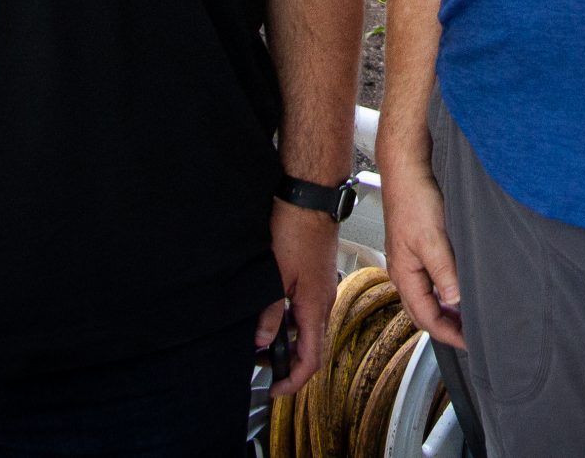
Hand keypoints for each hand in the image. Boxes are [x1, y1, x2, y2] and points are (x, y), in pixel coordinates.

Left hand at [260, 201, 339, 397]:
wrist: (310, 195)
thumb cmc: (297, 227)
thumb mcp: (275, 275)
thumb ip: (269, 313)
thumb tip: (263, 341)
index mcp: (316, 305)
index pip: (311, 358)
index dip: (293, 380)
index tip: (275, 389)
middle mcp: (324, 300)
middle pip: (311, 346)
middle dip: (287, 362)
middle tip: (261, 367)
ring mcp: (322, 287)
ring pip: (307, 326)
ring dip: (286, 339)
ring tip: (260, 340)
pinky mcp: (316, 275)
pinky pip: (305, 308)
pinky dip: (288, 320)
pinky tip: (270, 313)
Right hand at [377, 152, 463, 349]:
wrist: (408, 168)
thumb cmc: (414, 199)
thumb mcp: (433, 240)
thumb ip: (444, 273)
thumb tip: (455, 303)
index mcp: (404, 275)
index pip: (426, 319)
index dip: (449, 334)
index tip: (470, 343)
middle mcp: (404, 270)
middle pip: (424, 311)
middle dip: (446, 327)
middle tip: (471, 335)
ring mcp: (410, 258)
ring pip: (428, 295)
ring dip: (447, 308)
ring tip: (469, 315)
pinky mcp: (419, 245)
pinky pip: (432, 278)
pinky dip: (446, 289)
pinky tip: (459, 284)